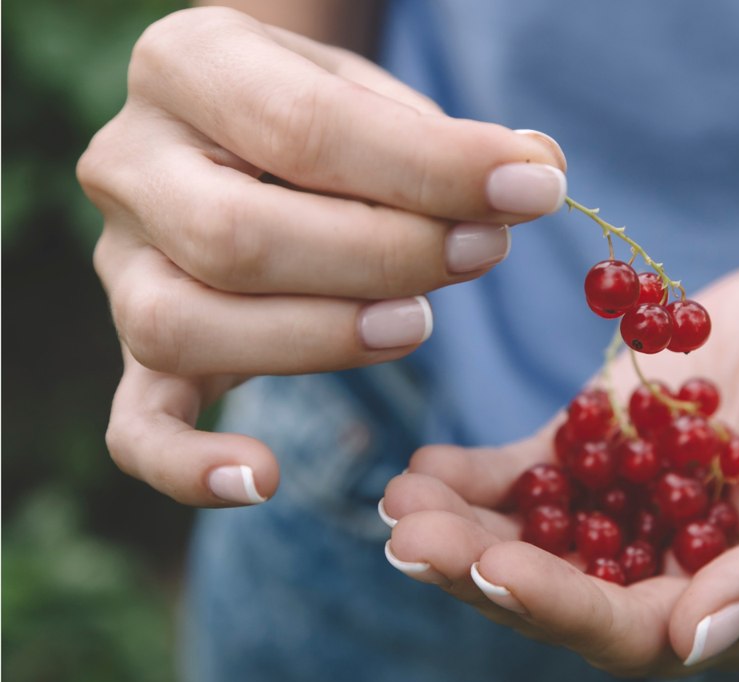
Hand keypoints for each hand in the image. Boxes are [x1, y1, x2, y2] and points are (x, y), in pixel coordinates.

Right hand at [77, 7, 566, 505]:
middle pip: (237, 235)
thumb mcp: (380, 96)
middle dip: (383, 255)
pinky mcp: (138, 353)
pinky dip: (190, 465)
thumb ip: (446, 137)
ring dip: (320, 337)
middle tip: (486, 252)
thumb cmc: (327, 117)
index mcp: (188, 65)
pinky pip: (136, 428)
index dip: (429, 168)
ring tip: (420, 324)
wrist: (243, 135)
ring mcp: (122, 266)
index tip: (530, 188)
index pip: (305, 128)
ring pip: (186, 325)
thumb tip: (535, 173)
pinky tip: (264, 479)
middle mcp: (129, 164)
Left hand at [382, 266, 738, 674]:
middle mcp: (655, 571)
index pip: (626, 630)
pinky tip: (421, 469)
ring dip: (457, 530)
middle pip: (554, 593)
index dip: (558, 606)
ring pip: (524, 538)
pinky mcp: (590, 451)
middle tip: (411, 540)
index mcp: (719, 605)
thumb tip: (696, 641)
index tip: (494, 569)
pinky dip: (469, 478)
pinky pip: (521, 476)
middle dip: (480, 572)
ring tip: (400, 504)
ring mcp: (616, 511)